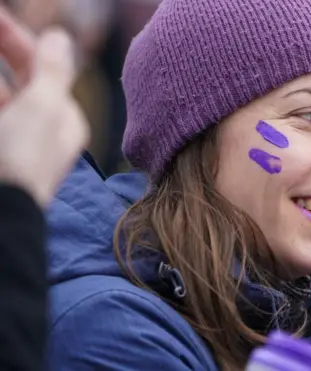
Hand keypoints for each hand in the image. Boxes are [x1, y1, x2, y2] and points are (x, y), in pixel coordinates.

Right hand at [0, 23, 88, 206]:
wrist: (1, 216)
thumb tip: (60, 37)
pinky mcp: (1, 156)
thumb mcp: (43, 106)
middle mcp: (39, 129)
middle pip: (13, 78)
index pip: (40, 66)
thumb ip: (52, 69)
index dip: (13, 37)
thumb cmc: (24, 158)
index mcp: (63, 119)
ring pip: (1, 97)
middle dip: (0, 49)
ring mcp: (13, 142)